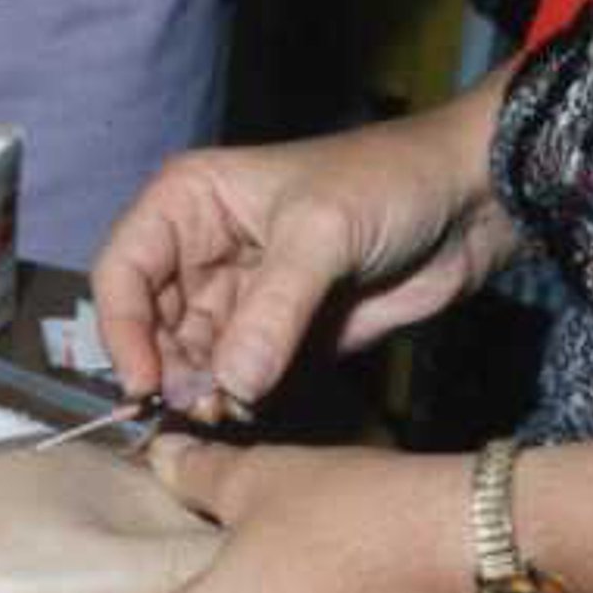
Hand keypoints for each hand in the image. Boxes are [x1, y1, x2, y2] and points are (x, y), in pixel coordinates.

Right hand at [92, 67, 525, 418]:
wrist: (470, 201)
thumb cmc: (388, 183)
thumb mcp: (322, 234)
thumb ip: (272, 312)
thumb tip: (228, 387)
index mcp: (189, 203)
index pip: (122, 272)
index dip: (122, 330)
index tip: (145, 384)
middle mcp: (202, 251)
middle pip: (151, 326)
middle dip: (166, 370)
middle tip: (197, 406)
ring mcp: (241, 297)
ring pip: (192, 359)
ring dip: (201, 391)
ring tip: (226, 409)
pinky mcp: (280, 335)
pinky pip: (238, 377)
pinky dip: (237, 399)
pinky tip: (249, 409)